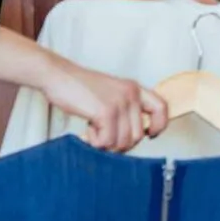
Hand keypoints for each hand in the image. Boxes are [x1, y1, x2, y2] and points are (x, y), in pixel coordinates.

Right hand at [39, 55, 168, 152]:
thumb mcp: (110, 94)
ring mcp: (119, 102)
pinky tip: (88, 130)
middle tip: (104, 136)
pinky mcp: (106, 111)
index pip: (161, 108)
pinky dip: (96, 142)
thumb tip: (131, 137)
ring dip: (106, 144)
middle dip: (120, 144)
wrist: (58, 76)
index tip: (149, 135)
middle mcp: (131, 94)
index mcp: (134, 88)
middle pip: (137, 135)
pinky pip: (107, 142)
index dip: (159, 125)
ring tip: (94, 130)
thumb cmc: (79, 88)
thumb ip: (124, 110)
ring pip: (123, 142)